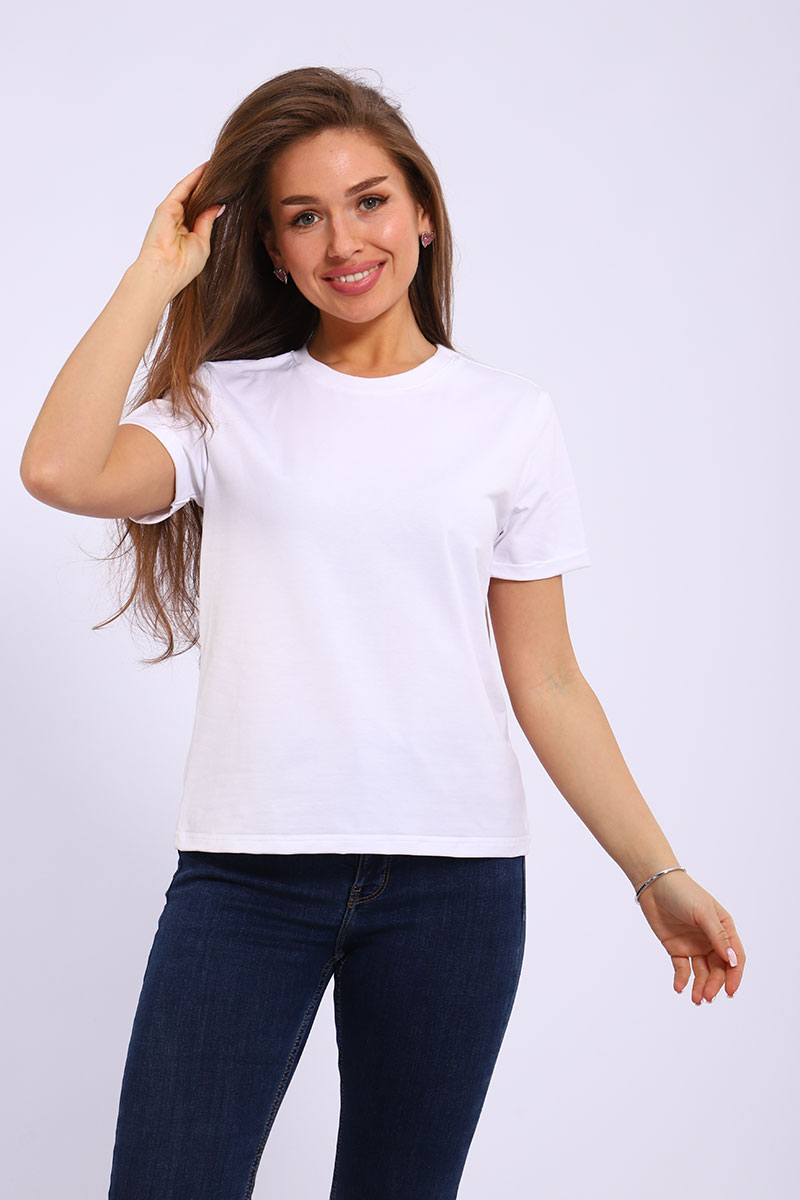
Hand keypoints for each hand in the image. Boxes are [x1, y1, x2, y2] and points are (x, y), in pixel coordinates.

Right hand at [134, 162, 224, 298]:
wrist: (165, 272)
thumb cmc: (183, 265)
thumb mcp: (203, 241)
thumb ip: (207, 221)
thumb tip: (218, 206)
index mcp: (187, 231)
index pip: (201, 210)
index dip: (212, 199)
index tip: (226, 188)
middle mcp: (178, 220)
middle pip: (195, 198)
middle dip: (208, 186)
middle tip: (225, 172)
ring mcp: (171, 212)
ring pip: (189, 191)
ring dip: (202, 178)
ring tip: (218, 166)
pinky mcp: (166, 207)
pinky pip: (182, 188)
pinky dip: (194, 178)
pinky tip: (206, 169)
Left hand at [635, 870, 744, 1003]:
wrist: (653, 884)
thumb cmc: (683, 892)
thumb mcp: (703, 912)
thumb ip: (718, 936)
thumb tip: (733, 960)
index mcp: (724, 928)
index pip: (735, 957)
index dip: (734, 976)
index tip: (729, 991)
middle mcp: (711, 939)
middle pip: (718, 968)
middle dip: (714, 984)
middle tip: (708, 997)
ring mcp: (694, 944)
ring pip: (702, 972)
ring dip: (701, 986)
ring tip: (696, 999)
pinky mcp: (676, 948)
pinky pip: (682, 968)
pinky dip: (682, 979)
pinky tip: (679, 988)